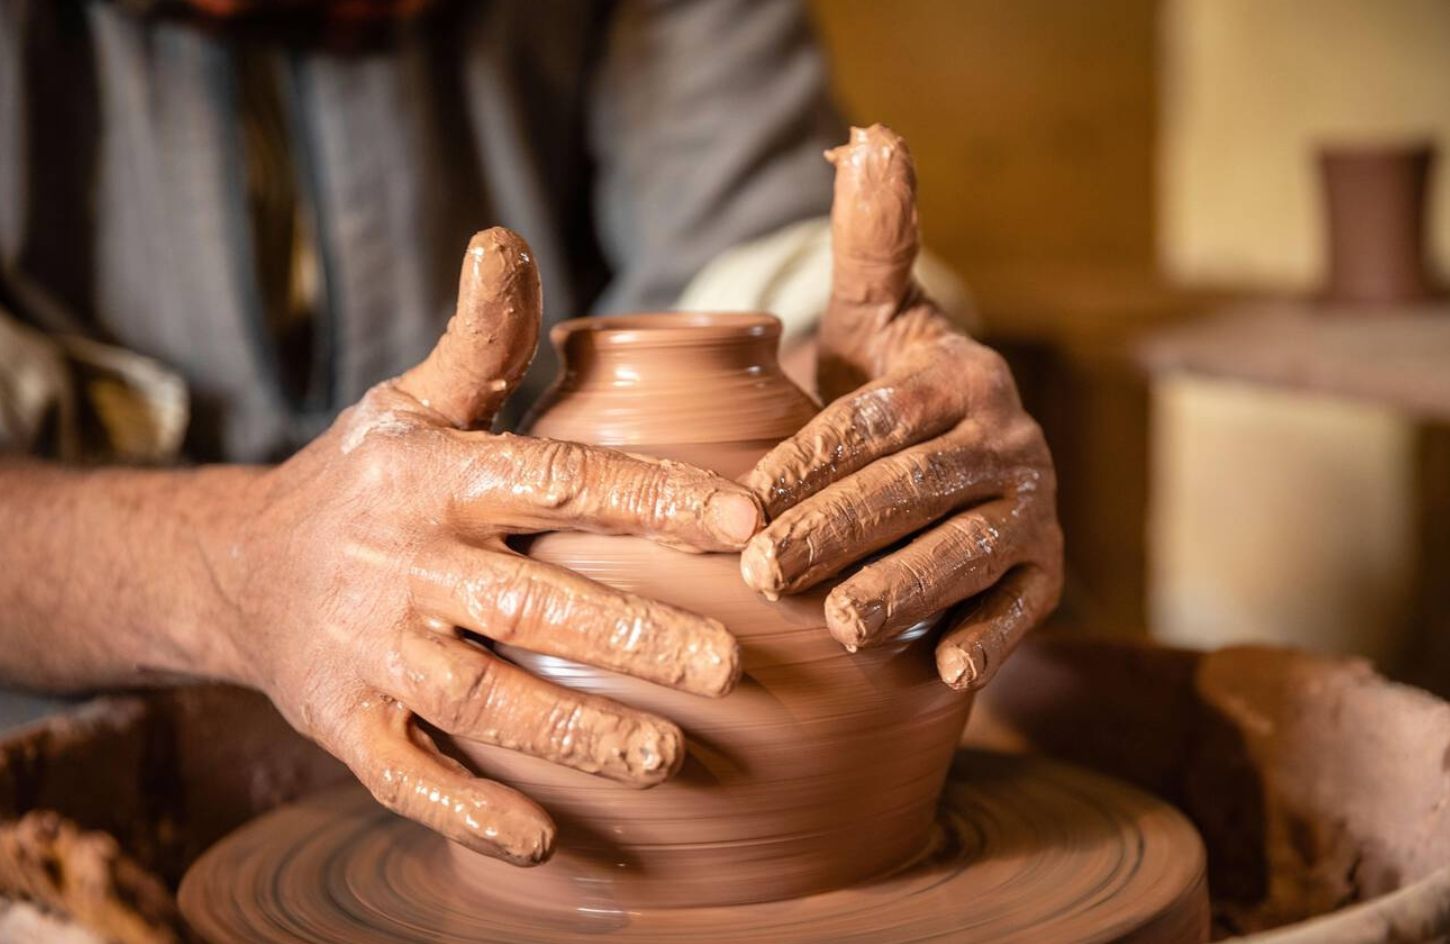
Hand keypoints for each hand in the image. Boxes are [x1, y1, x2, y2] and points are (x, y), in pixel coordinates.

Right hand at [215, 230, 761, 865]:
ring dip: (573, 731)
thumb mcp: (410, 400)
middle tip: (729, 665)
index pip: (557, 480)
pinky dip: (469, 809)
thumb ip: (477, 338)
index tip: (745, 520)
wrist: (235, 570)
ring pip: (481, 697)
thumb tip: (506, 236)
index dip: (651, 497)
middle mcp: (406, 563)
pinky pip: (407, 776)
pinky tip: (546, 841)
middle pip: (529, 603)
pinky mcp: (343, 724)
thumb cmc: (363, 480)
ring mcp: (372, 652)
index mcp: (439, 476)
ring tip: (669, 758)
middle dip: (630, 635)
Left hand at [740, 126, 1062, 691]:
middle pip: (916, 491)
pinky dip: (993, 640)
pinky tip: (947, 676)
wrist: (967, 443)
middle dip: (839, 531)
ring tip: (843, 629)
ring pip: (969, 553)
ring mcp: (1033, 511)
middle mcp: (1008, 443)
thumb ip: (873, 239)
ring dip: (908, 591)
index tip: (744, 501)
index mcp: (959, 379)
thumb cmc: (895, 383)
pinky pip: (1027, 608)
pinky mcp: (1047, 572)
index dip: (811, 461)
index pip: (878, 421)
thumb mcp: (878, 312)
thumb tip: (873, 136)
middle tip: (764, 571)